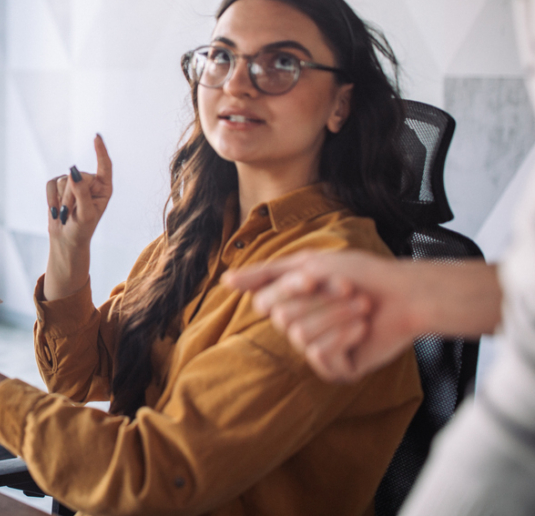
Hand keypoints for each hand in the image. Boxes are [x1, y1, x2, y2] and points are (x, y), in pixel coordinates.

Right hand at [46, 134, 112, 250]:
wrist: (65, 240)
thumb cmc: (81, 229)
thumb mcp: (85, 214)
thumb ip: (82, 193)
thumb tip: (74, 171)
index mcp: (104, 188)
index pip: (104, 165)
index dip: (100, 151)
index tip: (96, 137)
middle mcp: (90, 182)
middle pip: (77, 176)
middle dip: (71, 195)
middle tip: (71, 213)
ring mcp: (73, 182)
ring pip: (63, 180)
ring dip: (61, 199)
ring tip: (66, 213)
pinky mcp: (58, 186)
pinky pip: (50, 184)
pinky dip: (50, 198)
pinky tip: (55, 211)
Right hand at [223, 250, 416, 382]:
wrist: (406, 296)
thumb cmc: (361, 275)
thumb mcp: (307, 263)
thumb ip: (265, 274)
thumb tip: (225, 280)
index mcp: (290, 304)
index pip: (265, 302)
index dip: (291, 288)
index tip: (319, 277)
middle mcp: (299, 327)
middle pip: (283, 318)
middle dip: (320, 301)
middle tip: (352, 292)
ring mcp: (318, 350)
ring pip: (300, 337)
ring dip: (336, 317)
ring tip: (363, 309)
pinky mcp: (337, 368)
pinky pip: (320, 356)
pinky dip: (343, 336)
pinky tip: (363, 329)